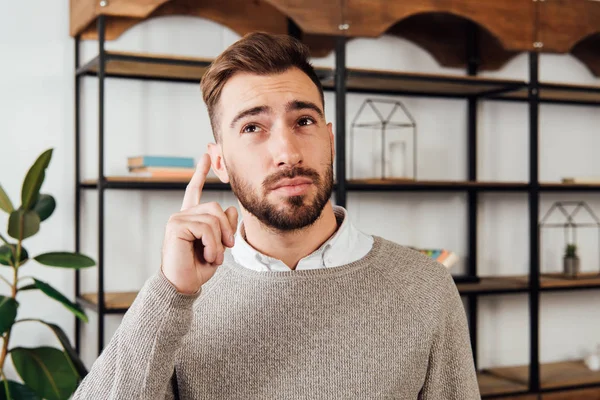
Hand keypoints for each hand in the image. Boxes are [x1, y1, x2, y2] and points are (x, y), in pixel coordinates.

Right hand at [160, 154, 237, 293]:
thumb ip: (225, 227)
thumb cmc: (198, 268)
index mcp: (191, 218)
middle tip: (226, 249)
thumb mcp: (219, 246)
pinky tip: (208, 256)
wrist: (184, 285)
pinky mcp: (176, 226)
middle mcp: (182, 215)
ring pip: (213, 218)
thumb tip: (231, 209)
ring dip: (219, 242)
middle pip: (216, 207)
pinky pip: (206, 228)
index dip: (200, 172)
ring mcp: (178, 219)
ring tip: (214, 257)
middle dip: (226, 229)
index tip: (206, 155)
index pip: (194, 191)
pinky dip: (213, 245)